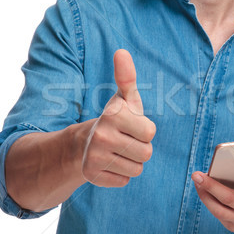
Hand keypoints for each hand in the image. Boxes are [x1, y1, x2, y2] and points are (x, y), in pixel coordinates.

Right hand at [80, 49, 155, 186]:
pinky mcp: (92, 176)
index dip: (144, 130)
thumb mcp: (123, 99)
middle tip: (125, 140)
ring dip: (131, 163)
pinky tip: (110, 163)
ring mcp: (95, 157)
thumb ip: (126, 76)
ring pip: (136, 170)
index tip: (131, 126)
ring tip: (118, 152)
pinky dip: (120, 175)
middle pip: (146, 153)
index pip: (150, 132)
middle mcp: (102, 136)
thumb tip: (121, 51)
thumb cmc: (114, 119)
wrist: (83, 143)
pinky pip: (124, 181)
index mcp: (113, 115)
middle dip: (140, 148)